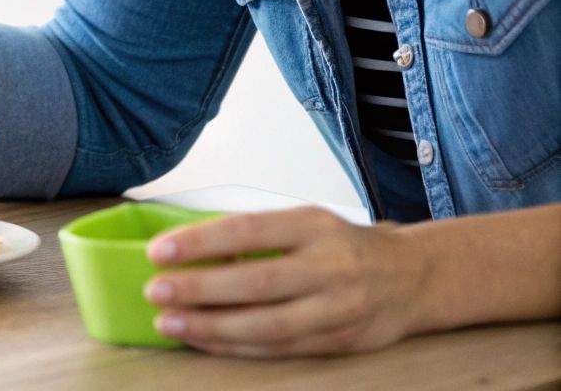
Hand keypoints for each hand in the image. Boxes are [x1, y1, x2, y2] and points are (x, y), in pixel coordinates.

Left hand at [143, 207, 431, 356]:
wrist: (415, 276)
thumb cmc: (341, 244)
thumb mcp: (306, 222)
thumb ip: (258, 235)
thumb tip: (188, 248)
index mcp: (314, 225)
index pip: (248, 230)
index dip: (200, 242)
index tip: (159, 251)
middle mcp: (330, 266)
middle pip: (256, 282)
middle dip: (199, 289)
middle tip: (155, 291)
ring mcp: (339, 308)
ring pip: (267, 325)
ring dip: (211, 327)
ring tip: (169, 322)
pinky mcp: (341, 341)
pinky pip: (281, 348)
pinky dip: (237, 347)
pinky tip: (204, 340)